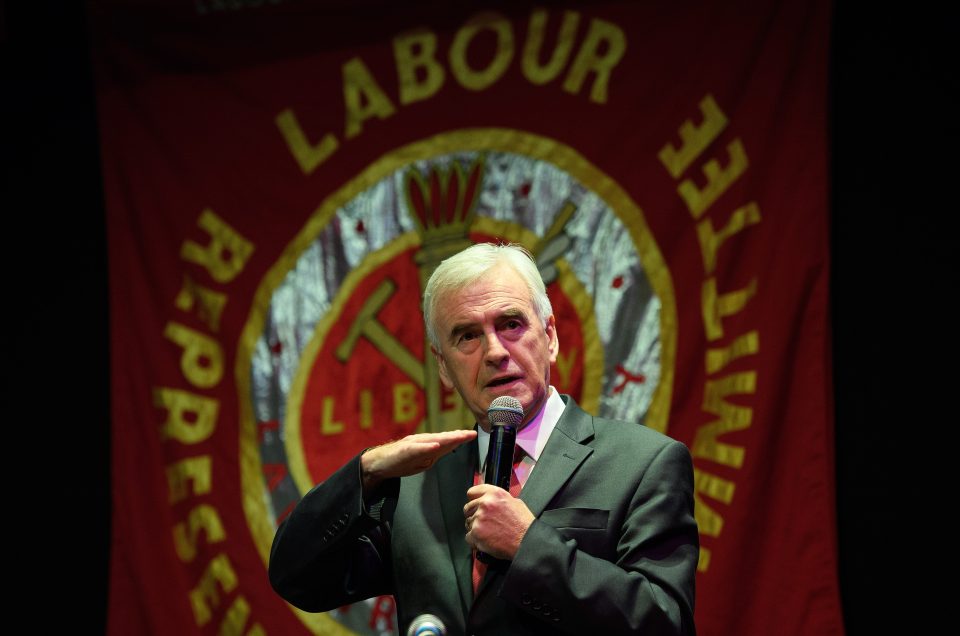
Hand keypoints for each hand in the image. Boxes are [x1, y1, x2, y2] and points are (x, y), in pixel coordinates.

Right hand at [361, 430, 476, 491]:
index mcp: (426, 446)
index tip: (472, 435)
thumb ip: (431, 455)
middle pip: (442, 439)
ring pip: (432, 440)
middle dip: (457, 436)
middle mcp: (421, 442)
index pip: (446, 442)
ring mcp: (412, 445)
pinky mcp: (403, 450)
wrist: (376, 463)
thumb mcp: (419, 461)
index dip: (459, 438)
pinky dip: (426, 447)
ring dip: (446, 438)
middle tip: (470, 434)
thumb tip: (443, 451)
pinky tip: (435, 445)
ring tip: (458, 436)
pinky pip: (416, 449)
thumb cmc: (398, 462)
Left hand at [463, 484, 534, 559]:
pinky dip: (475, 541)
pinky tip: (486, 540)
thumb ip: (499, 500)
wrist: (526, 541)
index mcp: (494, 494)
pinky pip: (468, 537)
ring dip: (476, 528)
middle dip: (474, 515)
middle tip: (485, 523)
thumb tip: (491, 501)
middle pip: (468, 508)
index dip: (473, 499)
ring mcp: (479, 518)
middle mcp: (485, 503)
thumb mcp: (515, 503)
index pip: (472, 492)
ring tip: (490, 533)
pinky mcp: (476, 533)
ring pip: (468, 523)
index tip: (474, 504)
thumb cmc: (523, 524)